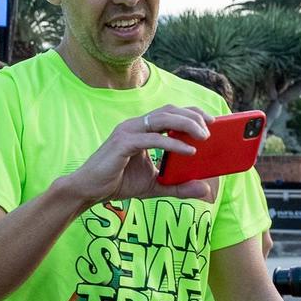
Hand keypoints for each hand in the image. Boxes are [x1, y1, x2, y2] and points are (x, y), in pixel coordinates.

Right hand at [63, 106, 217, 207]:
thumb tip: (206, 190)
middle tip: (212, 128)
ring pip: (163, 119)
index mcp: (141, 130)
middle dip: (193, 116)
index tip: (212, 120)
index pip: (170, 112)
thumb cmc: (118, 182)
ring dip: (186, 125)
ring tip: (204, 137)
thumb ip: (179, 186)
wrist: (89, 190)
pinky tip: (189, 150)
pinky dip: (173, 143)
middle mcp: (134, 126)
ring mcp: (128, 132)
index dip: (191, 112)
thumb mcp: (155, 185)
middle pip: (169, 110)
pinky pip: (153, 139)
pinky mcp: (123, 144)